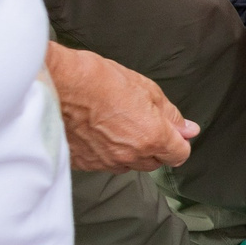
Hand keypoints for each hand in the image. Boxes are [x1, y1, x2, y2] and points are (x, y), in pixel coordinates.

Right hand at [47, 44, 195, 170]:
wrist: (57, 83)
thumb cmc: (99, 80)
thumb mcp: (146, 89)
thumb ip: (170, 115)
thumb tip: (188, 129)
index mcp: (152, 137)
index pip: (179, 155)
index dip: (179, 143)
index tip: (174, 134)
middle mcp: (130, 155)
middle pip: (154, 162)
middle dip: (155, 147)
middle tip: (142, 124)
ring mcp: (104, 162)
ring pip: (128, 165)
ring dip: (130, 152)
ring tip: (117, 126)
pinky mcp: (82, 163)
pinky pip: (103, 164)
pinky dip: (105, 153)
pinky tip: (98, 133)